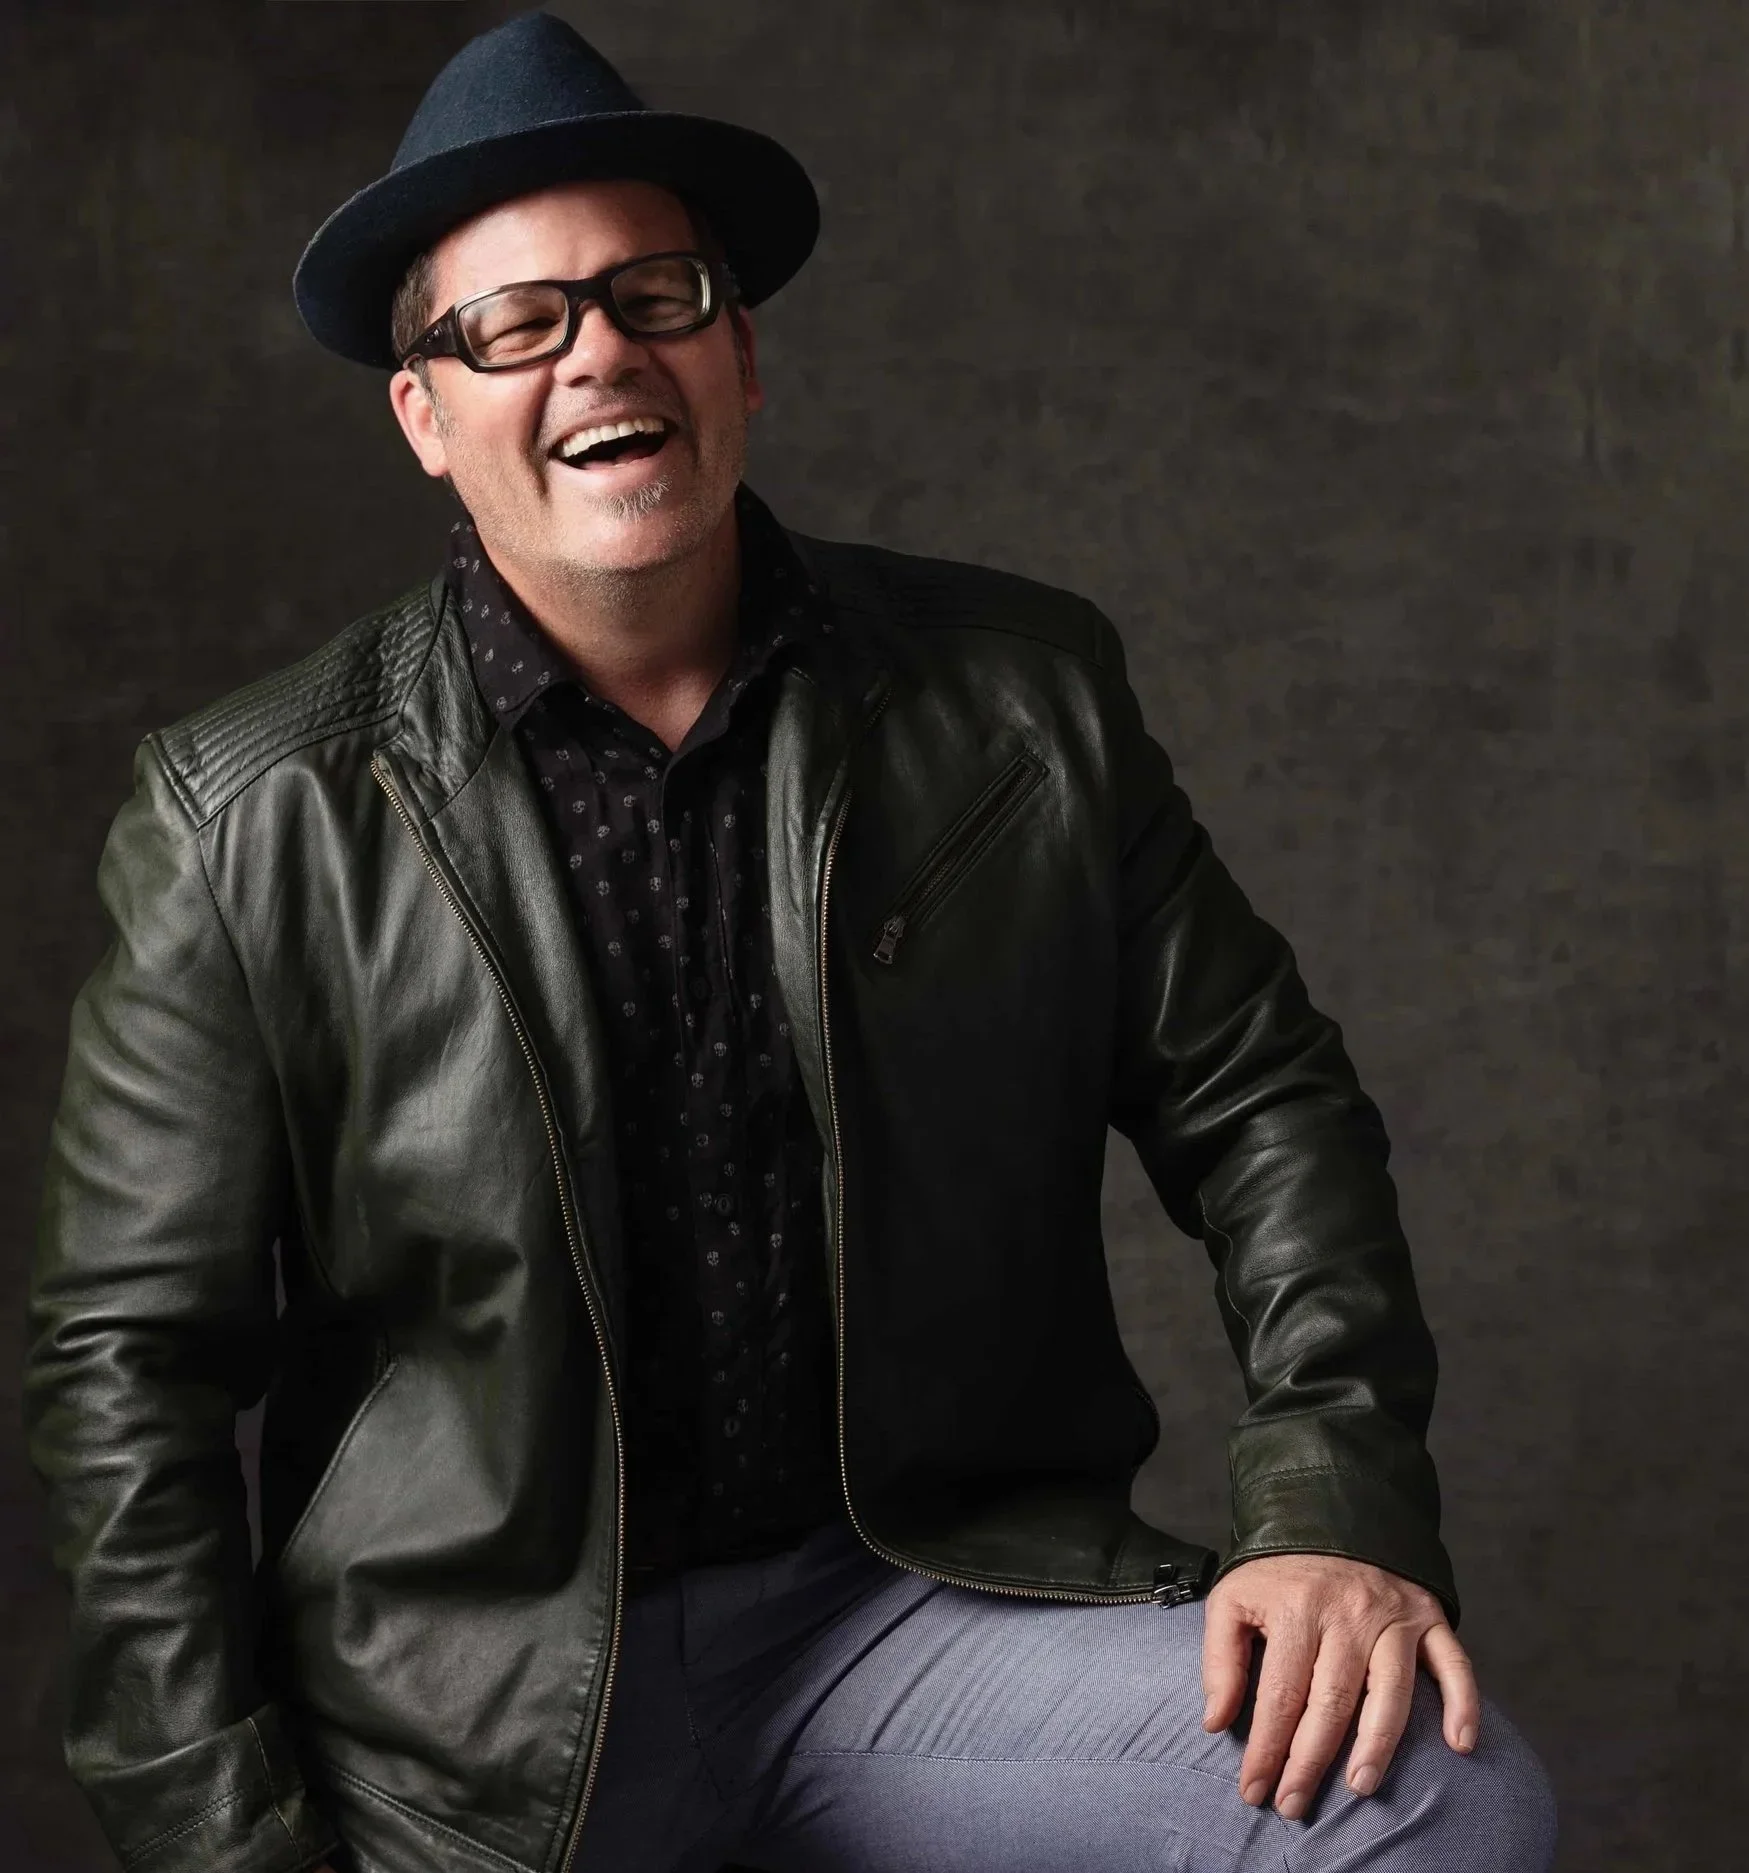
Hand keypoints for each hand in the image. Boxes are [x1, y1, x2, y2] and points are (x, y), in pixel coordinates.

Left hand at [1200, 1552, 1478, 1819]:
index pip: (1280, 1694)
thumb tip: (1216, 1721)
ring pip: (1391, 1690)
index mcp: (1297, 1608)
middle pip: (1332, 1701)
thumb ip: (1221, 1659)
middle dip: (1310, 1761)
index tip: (1253, 1790)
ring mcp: (1394, 1616)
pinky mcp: (1429, 1616)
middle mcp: (1349, 1613)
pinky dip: (1463, 1703)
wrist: (1331, 1512)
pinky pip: (1455, 1663)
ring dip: (1378, 1744)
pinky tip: (1460, 1744)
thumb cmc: (1278, 1572)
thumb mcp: (1232, 1599)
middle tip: (1294, 1805)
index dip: (1266, 1748)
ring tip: (1360, 1786)